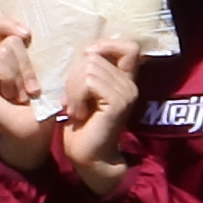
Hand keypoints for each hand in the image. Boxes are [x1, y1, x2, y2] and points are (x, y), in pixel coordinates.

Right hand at [0, 22, 60, 177]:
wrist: (36, 133)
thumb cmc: (44, 104)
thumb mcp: (44, 70)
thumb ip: (33, 48)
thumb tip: (27, 29)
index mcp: (5, 54)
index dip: (7, 23)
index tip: (28, 36)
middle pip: (7, 38)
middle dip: (27, 63)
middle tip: (32, 88)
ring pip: (4, 50)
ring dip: (21, 76)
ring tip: (23, 95)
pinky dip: (11, 81)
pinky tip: (14, 98)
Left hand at [60, 36, 144, 202]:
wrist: (88, 157)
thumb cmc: (83, 125)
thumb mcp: (85, 91)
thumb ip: (90, 71)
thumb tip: (87, 49)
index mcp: (125, 79)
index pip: (130, 46)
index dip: (106, 45)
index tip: (87, 63)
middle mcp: (130, 84)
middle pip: (96, 56)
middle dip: (74, 75)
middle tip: (72, 98)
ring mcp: (126, 93)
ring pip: (89, 68)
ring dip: (72, 88)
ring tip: (75, 108)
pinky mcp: (117, 103)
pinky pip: (89, 81)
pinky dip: (76, 95)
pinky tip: (78, 113)